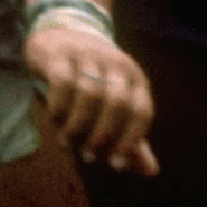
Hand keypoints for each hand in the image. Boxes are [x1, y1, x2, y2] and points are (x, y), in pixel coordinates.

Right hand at [24, 15, 158, 174]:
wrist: (64, 35)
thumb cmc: (92, 78)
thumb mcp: (114, 105)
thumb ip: (130, 137)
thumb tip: (151, 171)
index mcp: (136, 79)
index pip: (142, 112)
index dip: (131, 140)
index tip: (116, 164)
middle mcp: (117, 65)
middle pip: (117, 104)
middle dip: (103, 136)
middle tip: (89, 157)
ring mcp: (89, 57)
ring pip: (89, 95)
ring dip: (77, 126)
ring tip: (68, 143)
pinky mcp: (60, 54)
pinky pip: (62, 83)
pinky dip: (59, 107)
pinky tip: (54, 120)